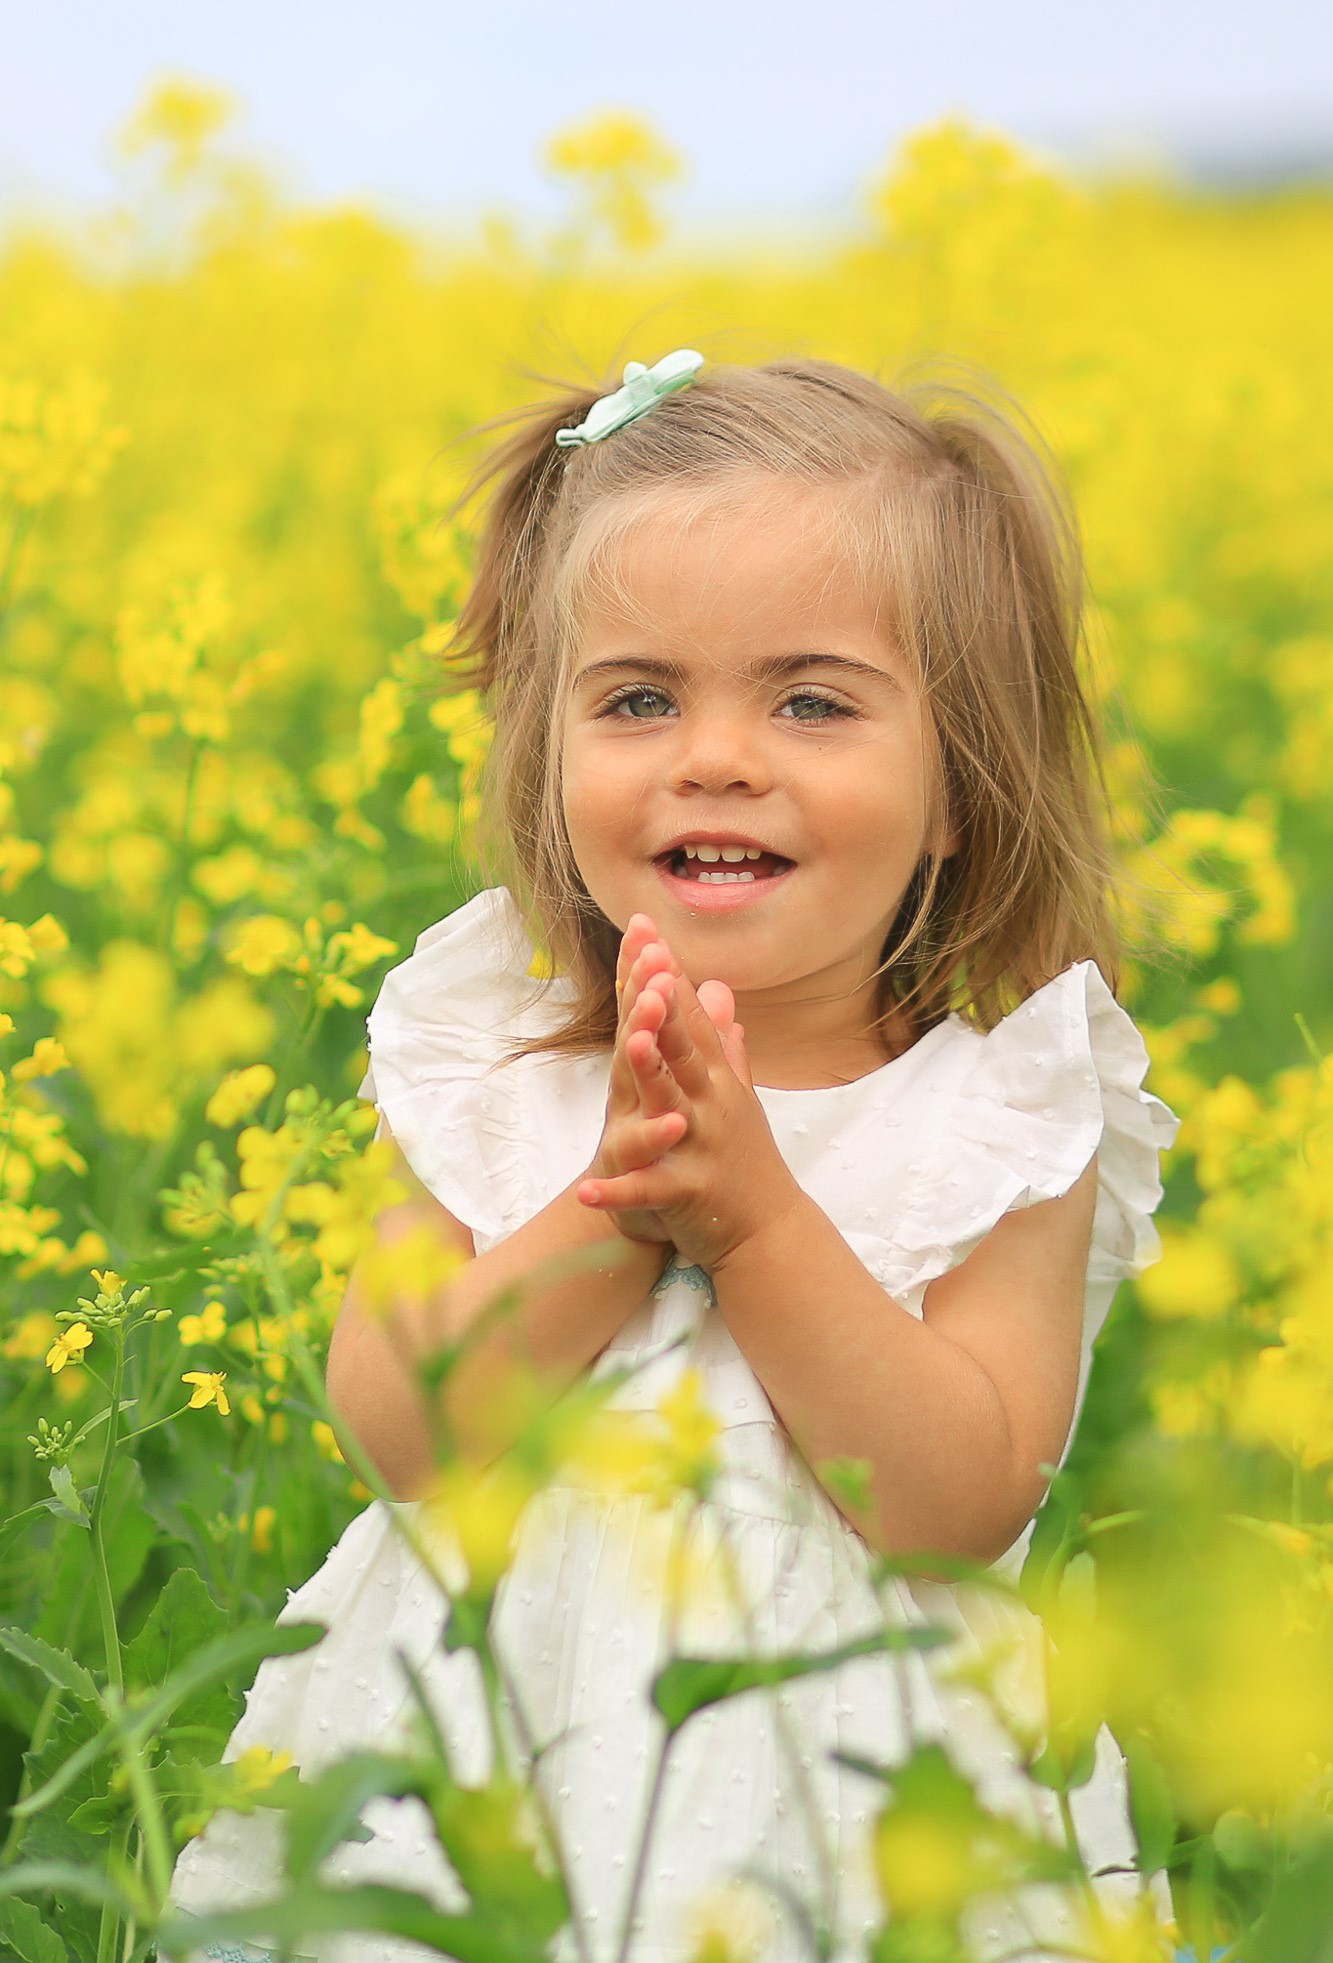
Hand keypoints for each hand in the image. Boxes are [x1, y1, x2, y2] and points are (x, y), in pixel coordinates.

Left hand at [579, 927, 804, 1271]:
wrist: (768, 1231)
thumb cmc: (745, 1159)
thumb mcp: (736, 1095)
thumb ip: (723, 1042)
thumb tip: (718, 989)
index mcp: (718, 1081)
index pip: (692, 1019)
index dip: (670, 975)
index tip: (649, 931)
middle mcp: (713, 1105)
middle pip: (687, 1049)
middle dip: (669, 1008)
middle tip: (654, 965)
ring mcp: (701, 1147)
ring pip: (672, 1105)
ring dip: (653, 1073)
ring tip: (631, 1044)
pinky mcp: (688, 1192)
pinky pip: (648, 1191)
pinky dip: (619, 1192)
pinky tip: (589, 1189)